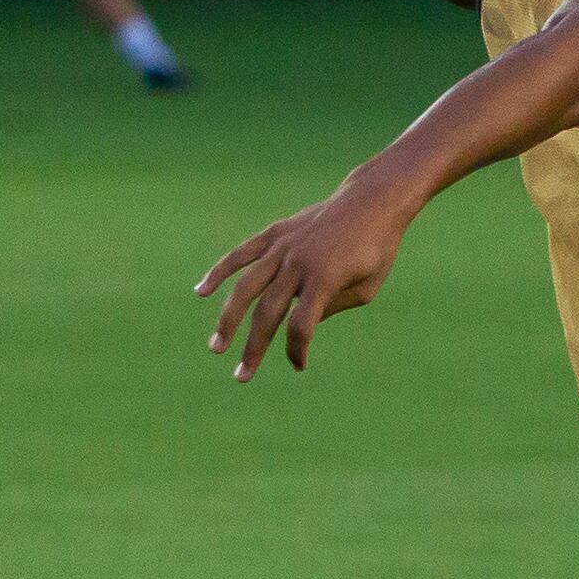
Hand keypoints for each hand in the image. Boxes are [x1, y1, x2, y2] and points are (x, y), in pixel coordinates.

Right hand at [196, 173, 417, 380]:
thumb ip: (332, 307)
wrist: (372, 201)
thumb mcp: (366, 288)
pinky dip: (220, 271)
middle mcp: (299, 263)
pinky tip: (201, 291)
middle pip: (267, 313)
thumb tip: (299, 324)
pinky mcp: (276, 233)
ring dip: (228, 319)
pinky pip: (242, 253)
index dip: (297, 350)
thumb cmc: (377, 249)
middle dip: (253, 348)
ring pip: (246, 287)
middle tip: (241, 376)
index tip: (299, 365)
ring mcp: (284, 246)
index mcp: (325, 279)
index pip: (301, 326)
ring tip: (216, 346)